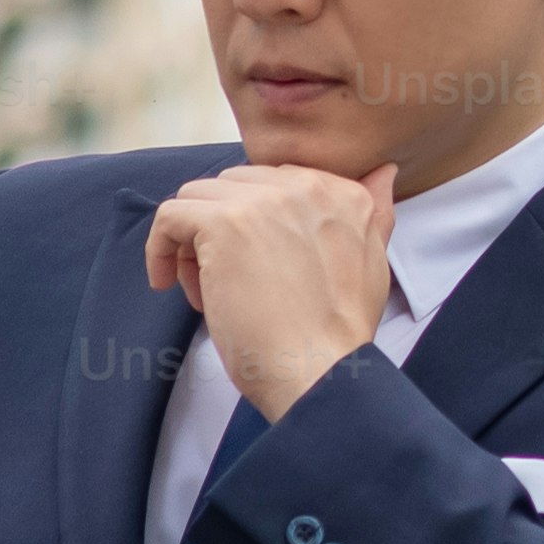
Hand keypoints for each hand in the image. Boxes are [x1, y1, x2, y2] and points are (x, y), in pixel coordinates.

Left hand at [147, 159, 401, 416]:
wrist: (318, 370)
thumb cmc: (339, 333)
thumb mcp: (373, 264)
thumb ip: (373, 212)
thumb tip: (383, 172)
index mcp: (342, 192)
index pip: (273, 183)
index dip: (255, 223)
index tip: (254, 264)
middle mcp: (306, 185)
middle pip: (234, 186)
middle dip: (221, 229)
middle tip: (226, 282)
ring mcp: (263, 201)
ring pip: (199, 198)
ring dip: (193, 242)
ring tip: (206, 289)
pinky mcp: (223, 222)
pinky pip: (171, 216)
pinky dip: (160, 248)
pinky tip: (165, 282)